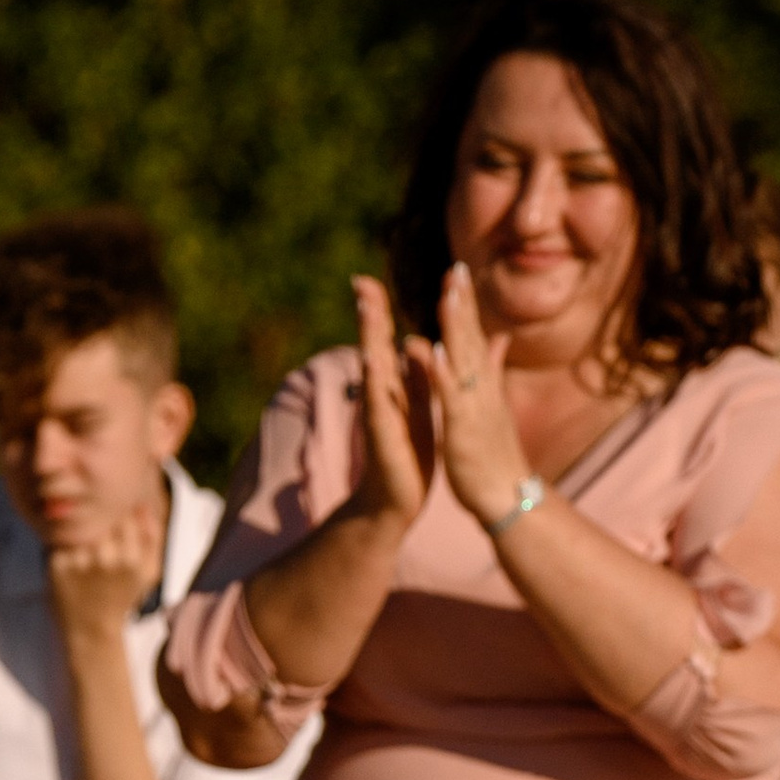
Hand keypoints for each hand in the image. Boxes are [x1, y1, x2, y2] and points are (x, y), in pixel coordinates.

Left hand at [44, 504, 163, 660]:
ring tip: (82, 549)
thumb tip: (142, 504)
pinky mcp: (56, 565)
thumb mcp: (148, 572)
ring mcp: (79, 561)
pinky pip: (58, 538)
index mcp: (132, 559)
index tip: (114, 529)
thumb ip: (152, 538)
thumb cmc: (122, 597)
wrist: (92, 631)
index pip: (124, 516)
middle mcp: (106, 558)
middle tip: (95, 538)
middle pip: (100, 519)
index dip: (118, 517)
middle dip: (97, 522)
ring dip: (79, 530)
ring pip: (79, 525)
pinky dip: (61, 543)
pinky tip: (68, 559)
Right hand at [346, 277, 436, 533]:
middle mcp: (380, 393)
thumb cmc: (407, 454)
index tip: (370, 279)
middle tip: (360, 280)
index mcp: (393, 385)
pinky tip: (371, 357)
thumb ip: (417, 375)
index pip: (384, 339)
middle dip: (369, 312)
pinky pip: (378, 400)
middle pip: (372, 343)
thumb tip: (416, 344)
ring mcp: (378, 410)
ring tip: (365, 305)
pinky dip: (375, 377)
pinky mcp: (382, 431)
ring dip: (368, 335)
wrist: (396, 500)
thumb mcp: (418, 406)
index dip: (379, 310)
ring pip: (372, 365)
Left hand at [404, 263, 530, 525]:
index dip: (467, 304)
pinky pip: (451, 394)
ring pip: (464, 359)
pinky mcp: (463, 426)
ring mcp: (475, 405)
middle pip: (472, 338)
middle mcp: (482, 388)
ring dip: (456, 327)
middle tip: (456, 267)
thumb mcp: (493, 404)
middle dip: (463, 302)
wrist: (506, 494)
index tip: (458, 271)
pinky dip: (442, 370)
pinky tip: (431, 349)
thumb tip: (499, 338)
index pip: (475, 335)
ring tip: (447, 294)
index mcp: (484, 384)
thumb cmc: (495, 452)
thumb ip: (494, 368)